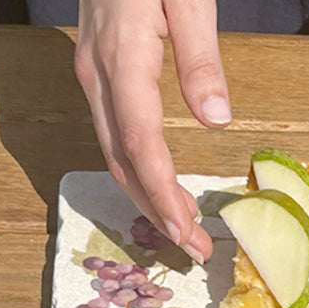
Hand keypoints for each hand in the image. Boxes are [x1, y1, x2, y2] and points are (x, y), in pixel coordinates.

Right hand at [75, 0, 231, 262]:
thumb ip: (201, 59)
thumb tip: (217, 121)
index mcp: (122, 58)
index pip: (142, 145)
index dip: (163, 196)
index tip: (188, 233)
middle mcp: (97, 76)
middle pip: (122, 162)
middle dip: (156, 212)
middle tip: (191, 249)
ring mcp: (91, 75)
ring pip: (114, 153)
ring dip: (145, 197)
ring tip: (180, 228)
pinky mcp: (96, 71)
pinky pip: (113, 134)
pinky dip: (136, 170)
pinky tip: (157, 185)